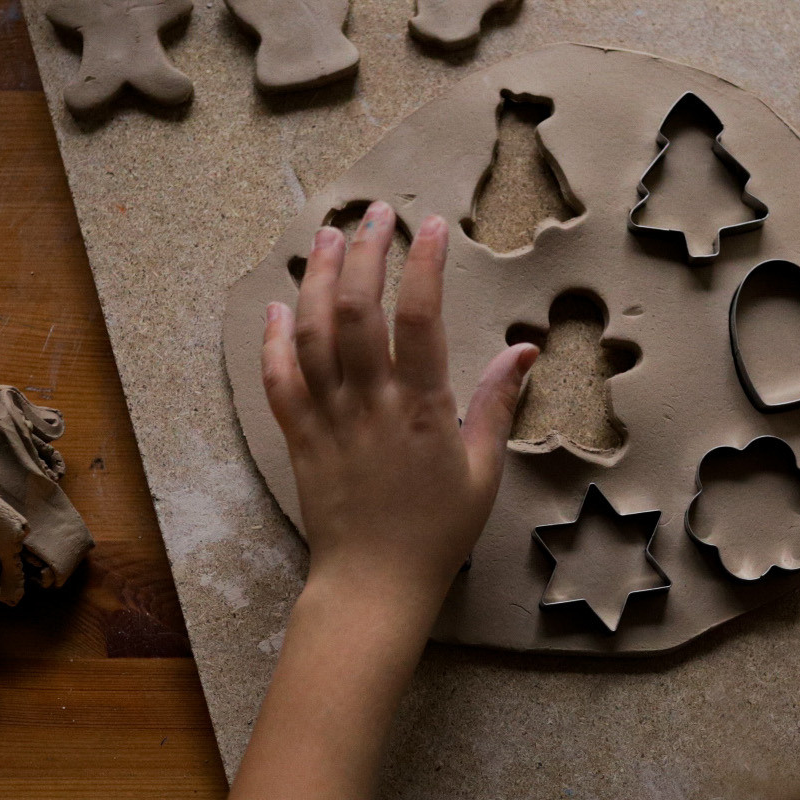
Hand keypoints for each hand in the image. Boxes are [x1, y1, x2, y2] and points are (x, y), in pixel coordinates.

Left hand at [261, 203, 536, 612]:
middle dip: (365, 253)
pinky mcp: (299, 438)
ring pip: (312, 334)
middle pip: (357, 310)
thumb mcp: (483, 470)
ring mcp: (329, 419)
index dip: (424, 266)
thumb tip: (524, 349)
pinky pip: (279, 379)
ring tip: (327, 236)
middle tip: (376, 215)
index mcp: (422, 410)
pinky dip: (275, 338)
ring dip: (317, 278)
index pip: (421, 319)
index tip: (433, 227)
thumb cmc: (437, 532)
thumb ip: (497, 404)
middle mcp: (370, 404)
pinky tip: (279, 304)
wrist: (374, 584)